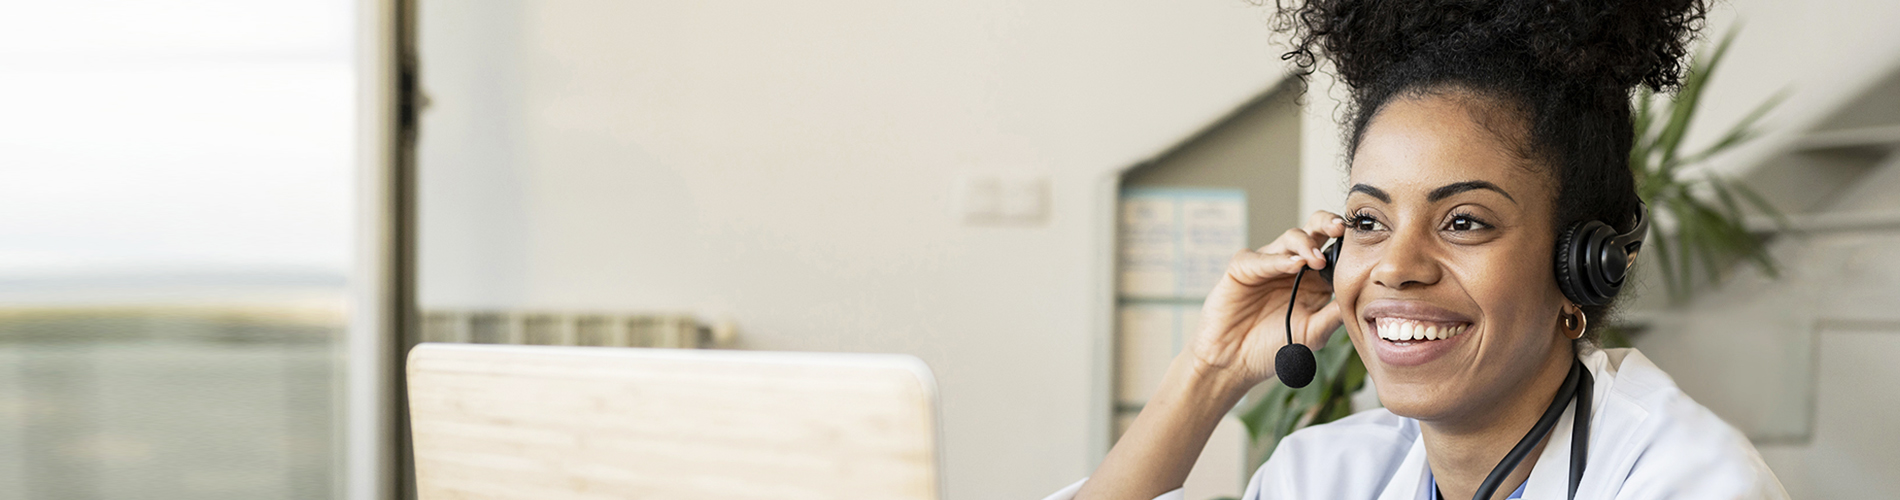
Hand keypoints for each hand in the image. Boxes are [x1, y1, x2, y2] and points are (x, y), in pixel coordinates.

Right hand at [1188, 210, 1346, 390]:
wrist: (1234, 363)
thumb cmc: (1272, 348)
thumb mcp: (1312, 334)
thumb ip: (1334, 315)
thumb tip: (1364, 297)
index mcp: (1313, 279)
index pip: (1334, 249)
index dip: (1347, 242)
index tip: (1363, 243)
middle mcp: (1292, 266)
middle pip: (1313, 231)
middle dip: (1328, 223)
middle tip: (1341, 229)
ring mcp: (1267, 264)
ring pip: (1289, 238)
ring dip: (1306, 244)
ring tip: (1317, 259)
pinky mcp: (1242, 268)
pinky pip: (1260, 257)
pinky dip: (1277, 259)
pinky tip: (1293, 264)